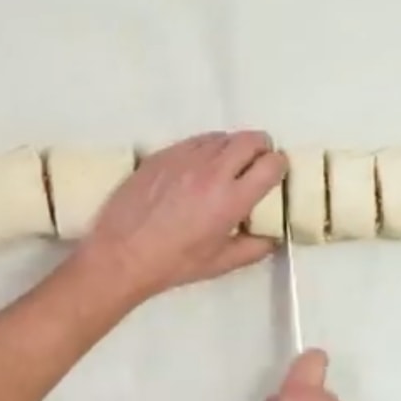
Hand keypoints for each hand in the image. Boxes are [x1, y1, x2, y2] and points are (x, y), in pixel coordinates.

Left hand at [82, 130, 286, 299]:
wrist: (122, 254)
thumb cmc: (174, 263)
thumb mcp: (221, 263)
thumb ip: (255, 248)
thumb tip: (272, 237)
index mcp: (232, 199)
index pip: (272, 163)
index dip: (279, 167)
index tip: (273, 176)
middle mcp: (213, 170)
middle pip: (252, 139)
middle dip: (261, 149)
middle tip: (255, 166)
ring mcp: (185, 158)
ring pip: (222, 136)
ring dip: (232, 148)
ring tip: (225, 167)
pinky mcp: (163, 154)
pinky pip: (195, 141)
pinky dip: (205, 149)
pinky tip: (196, 168)